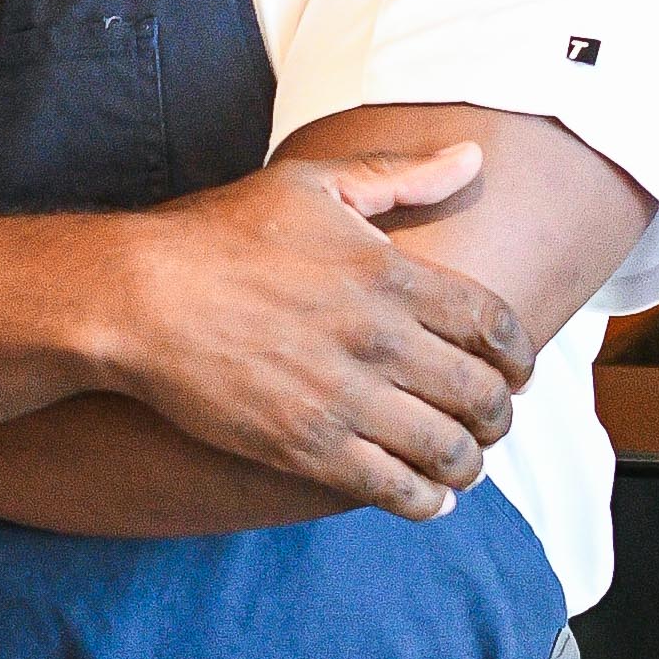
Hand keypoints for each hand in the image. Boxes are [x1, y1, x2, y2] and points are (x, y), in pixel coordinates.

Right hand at [96, 146, 531, 518]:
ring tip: (465, 462)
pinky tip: (431, 499)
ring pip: (448, 448)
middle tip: (493, 418)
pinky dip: (427, 501)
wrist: (138, 299)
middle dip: (500, 413)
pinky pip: (395, 488)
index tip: (516, 367)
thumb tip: (471, 157)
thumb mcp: (312, 185)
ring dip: (470, 462)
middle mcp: (381, 338)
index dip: (520, 354)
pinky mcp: (308, 447)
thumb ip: (399, 176)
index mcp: (391, 273)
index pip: (495, 324)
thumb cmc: (220, 235)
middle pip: (483, 393)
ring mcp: (346, 398)